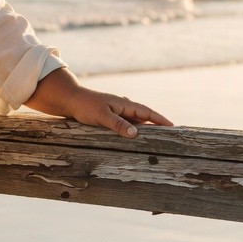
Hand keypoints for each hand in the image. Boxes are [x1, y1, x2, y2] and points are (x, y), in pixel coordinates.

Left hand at [27, 67, 172, 136]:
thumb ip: (118, 124)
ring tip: (156, 140)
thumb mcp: (102, 116)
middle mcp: (123, 107)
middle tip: (170, 136)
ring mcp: (116, 112)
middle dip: (156, 125)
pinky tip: (134, 139)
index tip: (173, 126)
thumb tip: (136, 133)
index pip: (147, 112)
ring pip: (135, 122)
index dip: (160, 120)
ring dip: (144, 129)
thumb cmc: (85, 107)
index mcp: (124, 104)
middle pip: (144, 118)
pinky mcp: (109, 118)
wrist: (69, 100)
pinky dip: (132, 131)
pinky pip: (125, 125)